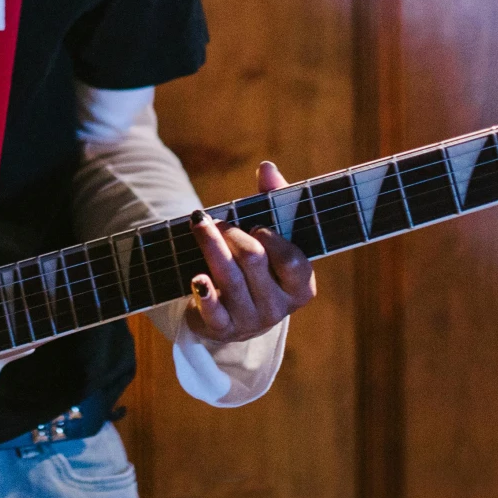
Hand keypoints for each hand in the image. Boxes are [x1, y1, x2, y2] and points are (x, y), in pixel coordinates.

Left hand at [186, 160, 316, 343]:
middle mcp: (278, 308)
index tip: (257, 226)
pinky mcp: (222, 329)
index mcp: (300, 287)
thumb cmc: (258, 267)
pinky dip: (204, 292)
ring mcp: (250, 321)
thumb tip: (267, 167)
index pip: (293, 262)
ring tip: (199, 225)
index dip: (273, 241)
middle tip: (217, 221)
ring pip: (230, 279)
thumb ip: (273, 201)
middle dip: (233, 235)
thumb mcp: (270, 238)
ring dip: (211, 247)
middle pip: (254, 262)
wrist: (233, 314)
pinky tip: (197, 277)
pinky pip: (213, 311)